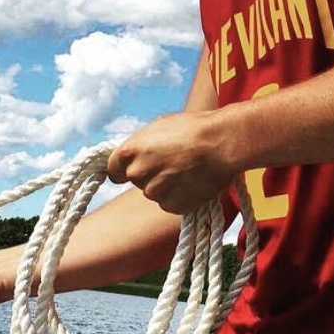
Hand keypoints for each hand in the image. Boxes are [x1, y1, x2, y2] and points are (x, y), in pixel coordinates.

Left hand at [107, 111, 235, 214]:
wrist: (220, 143)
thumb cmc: (191, 129)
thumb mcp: (157, 129)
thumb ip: (141, 146)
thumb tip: (136, 155)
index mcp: (128, 153)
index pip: (113, 171)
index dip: (124, 170)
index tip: (135, 169)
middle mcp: (137, 174)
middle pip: (137, 181)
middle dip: (149, 175)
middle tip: (171, 164)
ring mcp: (155, 192)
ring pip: (155, 193)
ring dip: (166, 186)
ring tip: (187, 170)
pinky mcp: (173, 205)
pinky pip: (171, 203)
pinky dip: (180, 196)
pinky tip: (193, 181)